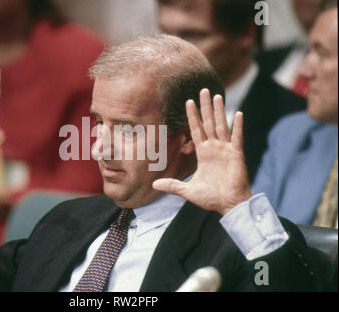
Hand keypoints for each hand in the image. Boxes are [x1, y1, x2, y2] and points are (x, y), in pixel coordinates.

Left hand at [152, 89, 252, 214]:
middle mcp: (214, 148)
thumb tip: (154, 185)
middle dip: (205, 107)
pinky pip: (237, 138)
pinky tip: (238, 113)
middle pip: (209, 123)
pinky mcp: (236, 155)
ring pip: (221, 126)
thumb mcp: (187, 191)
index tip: (188, 101)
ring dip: (219, 111)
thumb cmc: (211, 198)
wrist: (229, 205)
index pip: (196, 130)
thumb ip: (172, 185)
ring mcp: (226, 150)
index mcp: (203, 153)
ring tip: (216, 96)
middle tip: (203, 90)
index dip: (192, 116)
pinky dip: (238, 126)